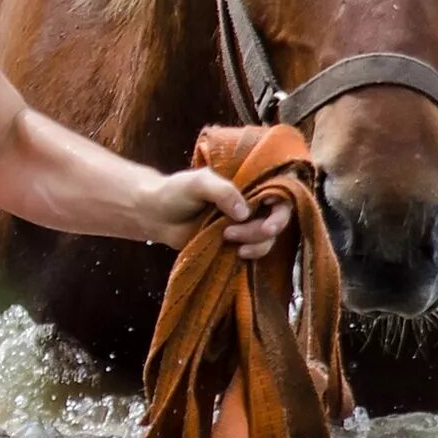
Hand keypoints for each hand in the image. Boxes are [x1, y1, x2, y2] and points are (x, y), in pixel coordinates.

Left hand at [143, 169, 292, 258]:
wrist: (156, 215)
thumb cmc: (176, 192)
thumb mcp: (199, 183)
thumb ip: (223, 192)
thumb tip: (245, 213)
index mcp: (247, 184)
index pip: (280, 193)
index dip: (281, 208)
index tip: (268, 221)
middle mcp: (252, 204)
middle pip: (278, 219)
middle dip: (263, 229)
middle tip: (234, 231)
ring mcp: (246, 225)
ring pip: (268, 238)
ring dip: (254, 242)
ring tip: (226, 237)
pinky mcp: (237, 243)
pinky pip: (256, 251)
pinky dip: (252, 254)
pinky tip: (237, 252)